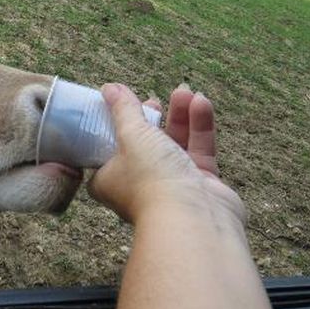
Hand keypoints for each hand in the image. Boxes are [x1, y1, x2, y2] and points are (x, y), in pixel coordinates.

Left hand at [89, 83, 243, 224]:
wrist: (194, 221)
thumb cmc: (151, 181)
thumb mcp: (131, 135)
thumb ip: (123, 110)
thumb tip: (109, 88)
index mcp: (110, 179)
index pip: (108, 149)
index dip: (115, 126)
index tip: (122, 106)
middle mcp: (140, 184)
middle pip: (144, 144)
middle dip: (152, 117)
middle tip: (154, 100)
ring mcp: (173, 185)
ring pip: (176, 144)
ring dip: (180, 116)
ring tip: (185, 91)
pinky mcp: (202, 185)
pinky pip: (200, 150)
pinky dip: (201, 127)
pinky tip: (202, 102)